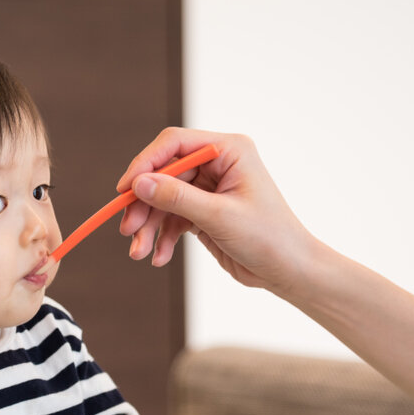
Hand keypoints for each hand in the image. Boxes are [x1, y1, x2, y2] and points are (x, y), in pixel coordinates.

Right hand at [116, 127, 315, 299]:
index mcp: (228, 150)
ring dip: (149, 226)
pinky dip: (162, 237)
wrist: (289, 270)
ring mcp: (209, 188)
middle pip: (163, 174)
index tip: (124, 189)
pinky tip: (159, 256)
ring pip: (164, 199)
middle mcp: (217, 163)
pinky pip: (172, 218)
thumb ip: (177, 198)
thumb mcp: (219, 217)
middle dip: (144, 204)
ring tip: (139, 252)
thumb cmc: (267, 237)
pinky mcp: (204, 211)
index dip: (145, 163)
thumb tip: (139, 183)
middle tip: (128, 228)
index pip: (174, 144)